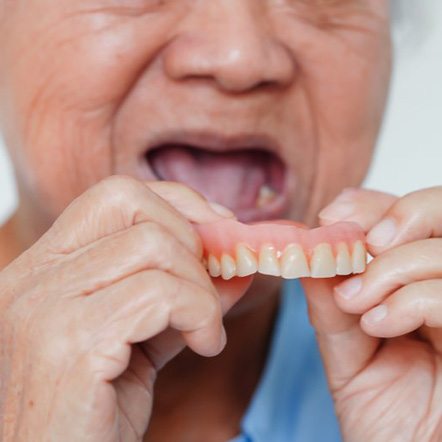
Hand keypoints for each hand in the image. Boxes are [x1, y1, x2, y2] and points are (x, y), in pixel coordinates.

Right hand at [0, 176, 250, 441]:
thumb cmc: (94, 411)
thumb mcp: (141, 338)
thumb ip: (180, 293)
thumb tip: (233, 260)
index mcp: (42, 269)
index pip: (114, 195)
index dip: (177, 202)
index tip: (219, 229)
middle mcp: (30, 278)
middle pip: (130, 202)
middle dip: (190, 238)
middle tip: (209, 286)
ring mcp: (42, 307)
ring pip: (154, 245)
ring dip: (201, 287)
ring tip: (206, 328)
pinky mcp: (67, 342)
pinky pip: (159, 293)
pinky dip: (199, 313)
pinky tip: (204, 345)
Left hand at [302, 187, 441, 441]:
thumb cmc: (384, 416)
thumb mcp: (345, 351)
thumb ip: (329, 303)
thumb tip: (309, 252)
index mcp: (417, 280)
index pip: (405, 216)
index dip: (371, 205)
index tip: (330, 217)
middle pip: (440, 210)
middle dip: (396, 215)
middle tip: (360, 245)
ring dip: (391, 267)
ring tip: (357, 303)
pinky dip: (410, 300)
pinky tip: (379, 324)